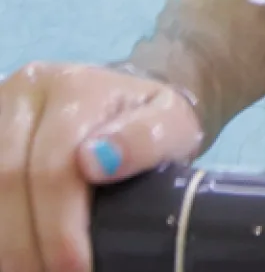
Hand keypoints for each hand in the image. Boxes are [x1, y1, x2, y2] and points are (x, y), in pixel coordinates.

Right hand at [0, 62, 202, 271]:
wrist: (124, 103)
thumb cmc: (149, 122)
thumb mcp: (170, 124)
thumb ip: (146, 138)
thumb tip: (98, 161)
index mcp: (75, 87)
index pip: (54, 166)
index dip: (59, 229)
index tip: (77, 269)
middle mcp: (28, 90)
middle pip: (9, 179)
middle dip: (27, 244)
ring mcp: (0, 111)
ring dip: (5, 241)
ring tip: (30, 269)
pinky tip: (12, 254)